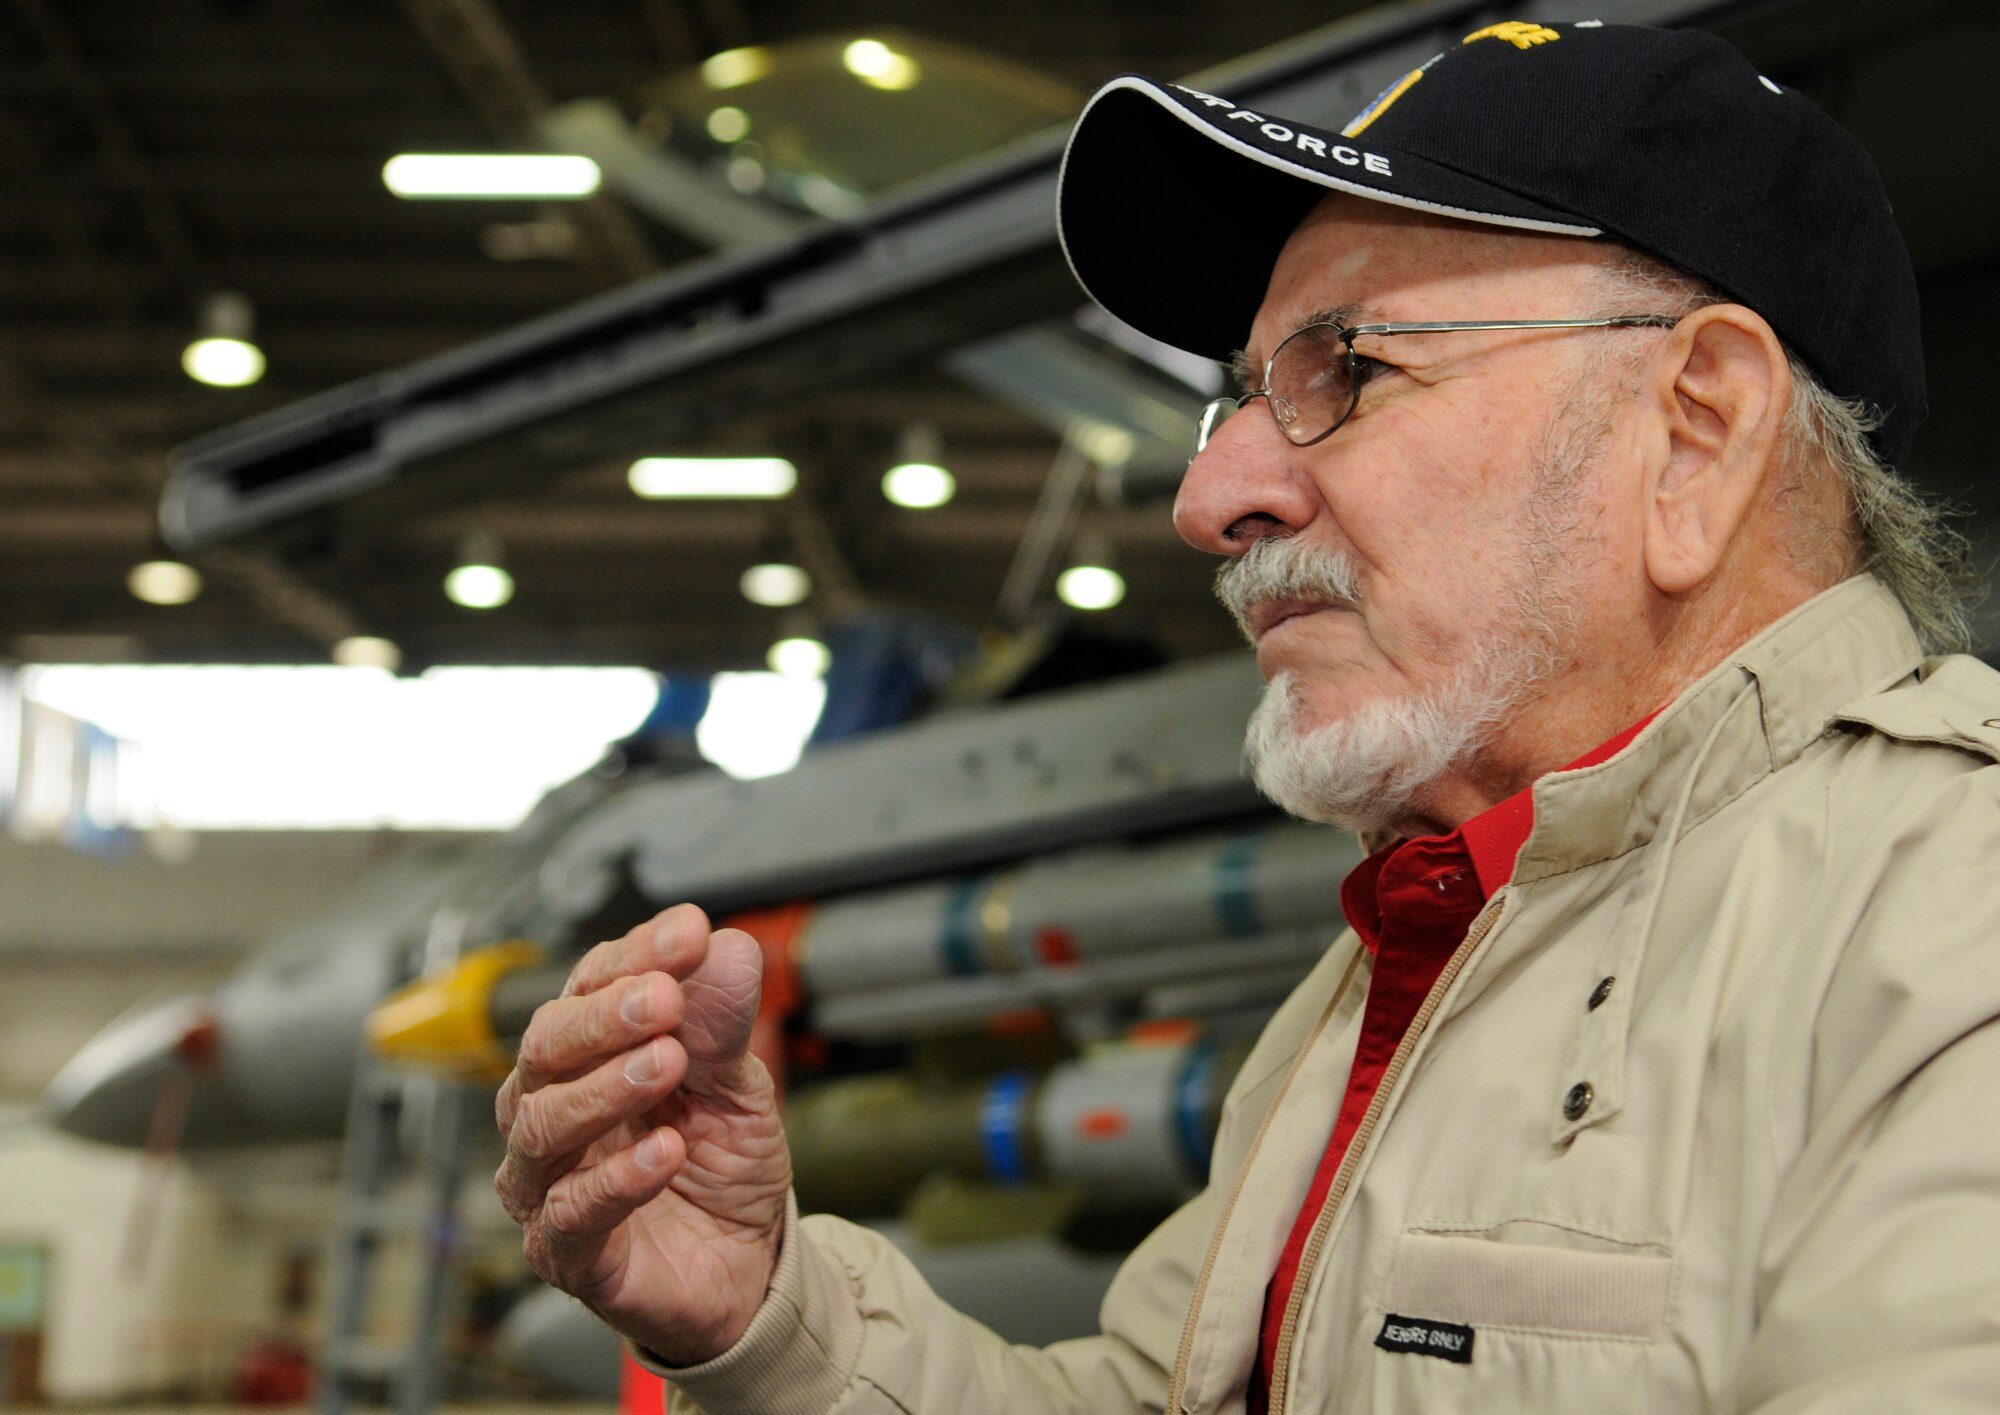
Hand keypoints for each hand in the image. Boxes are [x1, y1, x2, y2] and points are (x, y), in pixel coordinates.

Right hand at [494, 904, 789, 1363]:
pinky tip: (665, 1153)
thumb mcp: (738, 1082)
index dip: (637, 955)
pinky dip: (616, 1180)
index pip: (591, 985)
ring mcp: (549, 1180)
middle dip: (605, 1016)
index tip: (689, 934)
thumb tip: (729, 945)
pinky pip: (570, 1213)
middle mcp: (552, 1106)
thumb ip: (723, 1021)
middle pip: (547, 1046)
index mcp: (590, 1052)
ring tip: (668, 1065)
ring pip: (542, 1123)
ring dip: (607, 1087)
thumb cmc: (722, 1163)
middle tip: (663, 999)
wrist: (748, 1262)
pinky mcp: (565, 1252)